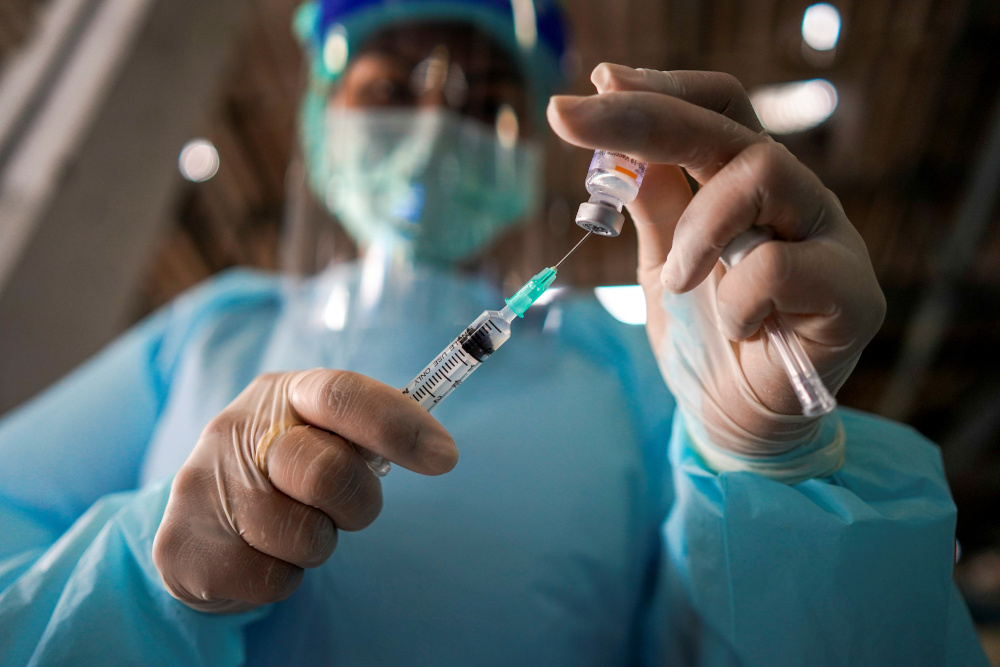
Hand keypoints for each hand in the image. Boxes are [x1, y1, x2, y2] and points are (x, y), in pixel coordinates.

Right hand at [153, 369, 456, 611]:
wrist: (199, 520)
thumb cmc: (284, 470)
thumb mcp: (321, 432)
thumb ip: (369, 431)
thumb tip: (440, 452)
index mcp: (283, 394)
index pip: (343, 395)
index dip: (398, 425)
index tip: (444, 458)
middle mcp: (235, 429)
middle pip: (329, 473)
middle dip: (357, 503)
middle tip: (347, 506)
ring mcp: (204, 486)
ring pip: (304, 536)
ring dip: (316, 543)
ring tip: (292, 526)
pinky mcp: (185, 546)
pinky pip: (273, 579)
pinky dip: (283, 576)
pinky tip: (261, 553)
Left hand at [548, 65, 884, 456]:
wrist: (736, 424)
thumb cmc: (704, 341)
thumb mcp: (664, 266)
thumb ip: (655, 208)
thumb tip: (618, 147)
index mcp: (751, 187)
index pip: (716, 111)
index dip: (660, 88)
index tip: (598, 81)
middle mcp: (796, 199)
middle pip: (730, 127)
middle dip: (644, 117)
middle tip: (573, 119)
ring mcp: (830, 239)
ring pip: (764, 172)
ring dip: (697, 227)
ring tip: (677, 281)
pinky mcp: (852, 294)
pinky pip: (782, 264)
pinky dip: (736, 300)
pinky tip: (736, 329)